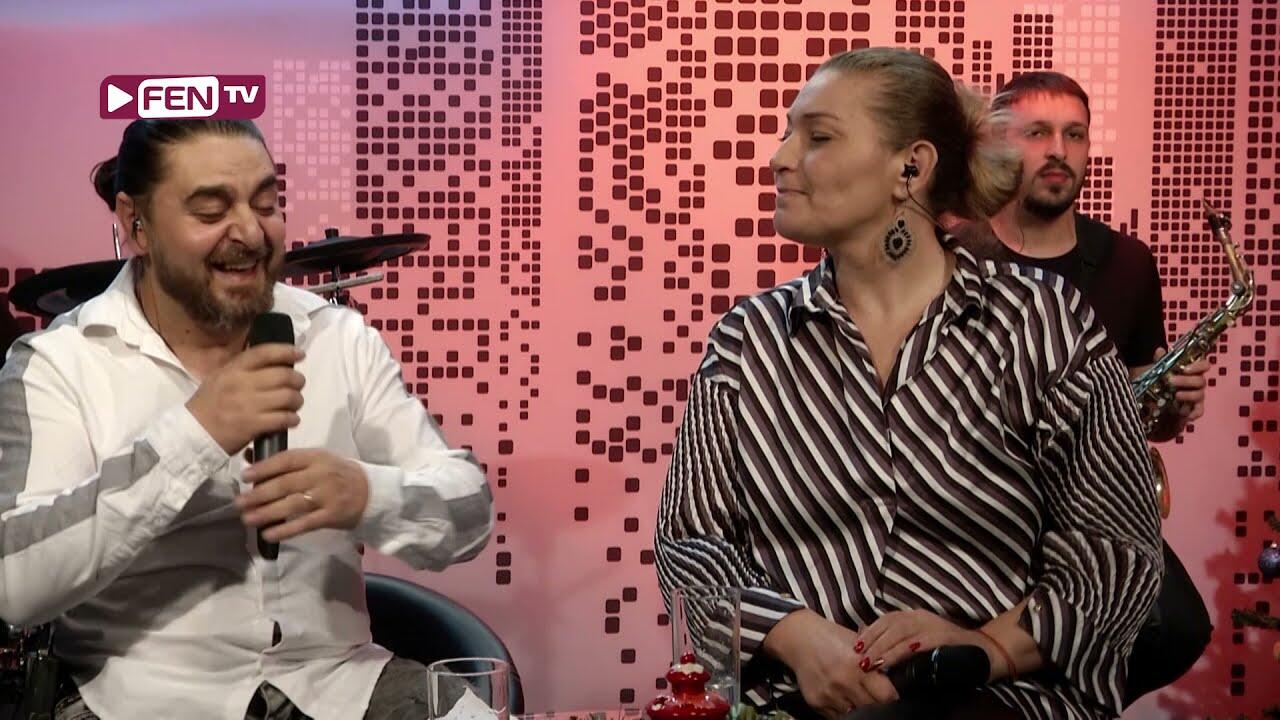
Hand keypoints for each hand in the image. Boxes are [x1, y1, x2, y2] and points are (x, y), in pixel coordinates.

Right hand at [186, 343, 305, 453]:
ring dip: (297, 400)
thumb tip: (274, 361)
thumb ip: (244, 368)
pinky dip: (292, 419)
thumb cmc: (209, 405)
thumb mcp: (220, 378)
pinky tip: (290, 419)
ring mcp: (248, 405)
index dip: (286, 351)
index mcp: (233, 369)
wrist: (193, 433)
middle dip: (298, 381)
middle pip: (283, 375)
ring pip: (288, 397)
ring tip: (294, 404)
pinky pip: (283, 418)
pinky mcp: (253, 425)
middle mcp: (241, 383)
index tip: (300, 354)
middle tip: (298, 386)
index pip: (264, 353)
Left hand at [235, 449, 369, 541]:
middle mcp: (321, 475)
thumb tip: (248, 457)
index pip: (286, 460)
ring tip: (247, 519)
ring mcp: (327, 496)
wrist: (369, 491)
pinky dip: (285, 530)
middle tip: (239, 503)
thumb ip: (285, 460)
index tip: (245, 476)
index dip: (265, 468)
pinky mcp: (331, 516)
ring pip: (292, 505)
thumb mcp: (315, 459)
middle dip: (259, 494)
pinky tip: (268, 534)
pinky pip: (304, 524)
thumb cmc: (335, 473)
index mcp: (316, 457)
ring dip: (267, 513)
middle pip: (286, 485)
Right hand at [763, 609, 897, 717]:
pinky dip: (844, 710)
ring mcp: (830, 695)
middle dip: (876, 704)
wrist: (800, 639)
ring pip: (856, 715)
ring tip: (857, 696)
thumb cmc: (833, 638)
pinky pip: (837, 716)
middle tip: (874, 696)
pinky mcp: (817, 702)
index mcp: (859, 666)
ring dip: (859, 708)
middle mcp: (844, 682)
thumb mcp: (859, 644)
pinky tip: (843, 698)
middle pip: (873, 708)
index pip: (887, 696)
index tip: (889, 694)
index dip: (890, 697)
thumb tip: (893, 684)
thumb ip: (875, 664)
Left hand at [855, 610, 996, 680]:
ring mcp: (934, 625)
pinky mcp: (945, 636)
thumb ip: (900, 641)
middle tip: (859, 657)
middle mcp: (922, 616)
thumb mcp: (921, 641)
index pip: (886, 619)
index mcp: (915, 615)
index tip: (856, 645)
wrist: (984, 651)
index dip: (870, 631)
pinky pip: (922, 642)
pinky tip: (895, 658)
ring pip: (903, 633)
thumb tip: (872, 645)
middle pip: (891, 625)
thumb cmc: (949, 648)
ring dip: (885, 648)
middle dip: (873, 641)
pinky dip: (907, 649)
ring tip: (872, 662)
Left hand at [1160, 348, 1207, 422]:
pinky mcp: (1195, 409)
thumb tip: (1160, 350)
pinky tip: (1183, 413)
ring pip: (1199, 395)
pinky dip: (1193, 413)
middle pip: (1200, 380)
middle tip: (1171, 381)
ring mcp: (1198, 396)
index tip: (1185, 369)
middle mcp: (1198, 383)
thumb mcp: (1159, 370)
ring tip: (1176, 395)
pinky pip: (1199, 411)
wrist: (1158, 398)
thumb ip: (1161, 360)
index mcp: (1193, 371)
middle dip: (1186, 381)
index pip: (1204, 365)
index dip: (1199, 366)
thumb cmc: (1164, 381)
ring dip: (1188, 395)